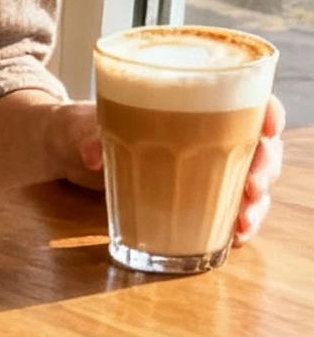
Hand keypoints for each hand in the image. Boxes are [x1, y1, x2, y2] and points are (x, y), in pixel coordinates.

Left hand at [51, 94, 285, 241]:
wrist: (67, 152)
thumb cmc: (80, 127)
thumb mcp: (79, 126)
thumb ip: (86, 135)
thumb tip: (92, 152)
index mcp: (191, 100)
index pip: (246, 97)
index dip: (267, 111)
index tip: (269, 129)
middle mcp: (206, 131)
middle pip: (257, 144)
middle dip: (264, 167)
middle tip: (252, 187)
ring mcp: (202, 166)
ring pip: (248, 181)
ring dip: (255, 203)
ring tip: (243, 223)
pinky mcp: (191, 196)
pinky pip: (226, 209)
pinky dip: (236, 224)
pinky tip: (234, 239)